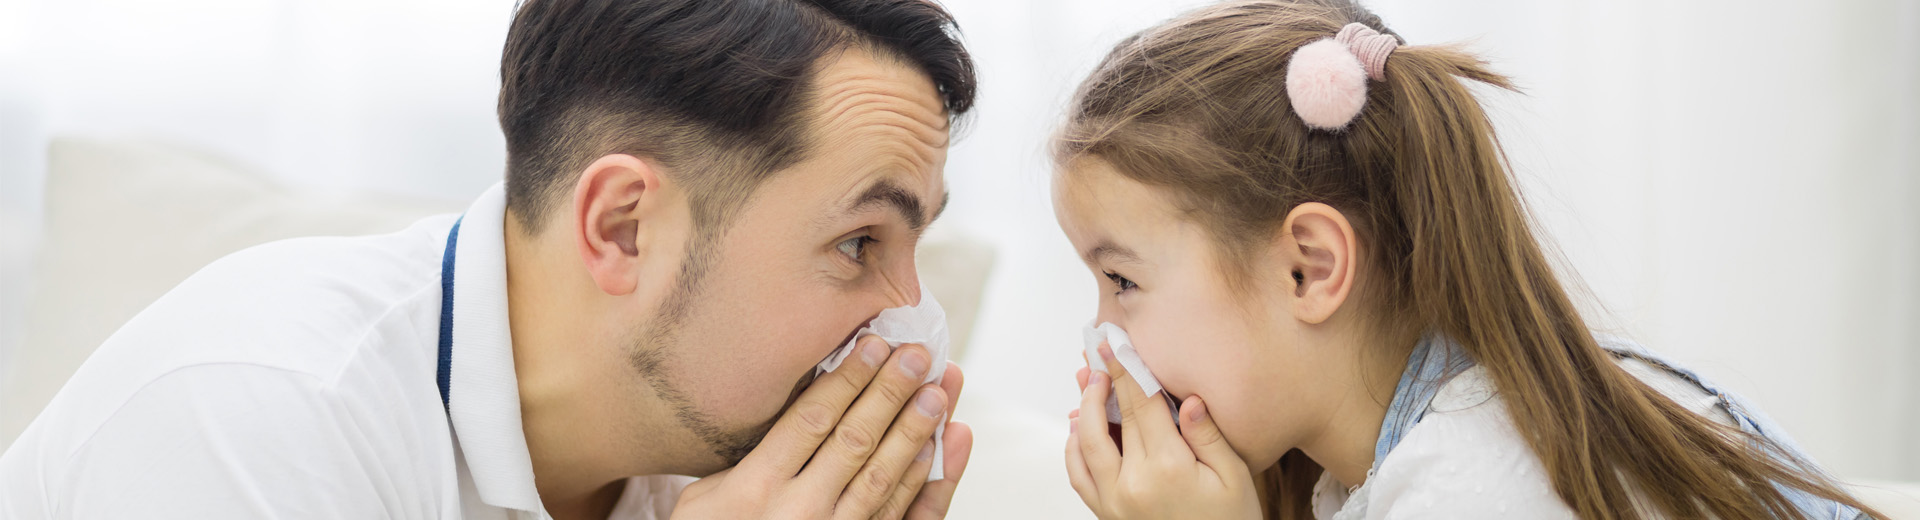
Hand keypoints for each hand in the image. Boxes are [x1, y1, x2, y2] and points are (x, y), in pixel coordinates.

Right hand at [674, 335, 972, 518]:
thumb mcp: (704, 498)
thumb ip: (749, 458)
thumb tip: (799, 405)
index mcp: (755, 487)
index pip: (811, 420)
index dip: (846, 379)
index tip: (873, 342)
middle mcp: (798, 513)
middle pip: (855, 441)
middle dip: (889, 393)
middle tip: (918, 354)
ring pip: (883, 479)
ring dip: (915, 432)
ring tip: (939, 392)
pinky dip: (921, 486)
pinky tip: (936, 452)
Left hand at [1065, 344, 1257, 519]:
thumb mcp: (1234, 478)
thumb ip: (1207, 436)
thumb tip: (1186, 399)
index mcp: (1168, 468)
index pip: (1141, 406)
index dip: (1126, 370)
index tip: (1114, 344)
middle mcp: (1132, 484)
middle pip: (1110, 419)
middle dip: (1101, 381)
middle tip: (1094, 353)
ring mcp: (1114, 502)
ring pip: (1085, 445)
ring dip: (1083, 409)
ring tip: (1086, 381)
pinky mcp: (1106, 515)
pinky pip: (1079, 476)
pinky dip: (1073, 448)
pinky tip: (1079, 428)